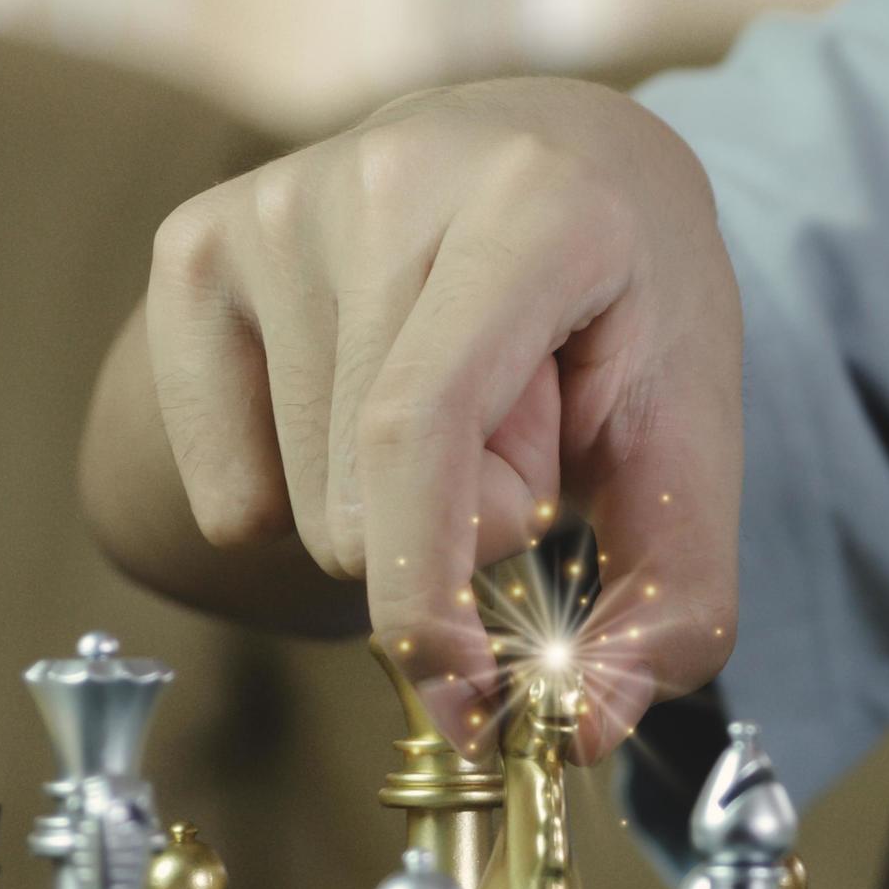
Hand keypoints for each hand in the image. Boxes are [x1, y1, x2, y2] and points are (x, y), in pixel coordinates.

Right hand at [138, 76, 741, 757]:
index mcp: (532, 205)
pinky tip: (361, 401)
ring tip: (460, 402)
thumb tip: (584, 731)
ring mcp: (274, 201)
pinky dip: (297, 494)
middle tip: (524, 436)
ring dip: (388, 509)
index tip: (457, 688)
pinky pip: (223, 488)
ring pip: (293, 506)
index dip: (422, 581)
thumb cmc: (629, 310)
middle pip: (358, 497)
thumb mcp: (692, 435)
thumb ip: (675, 600)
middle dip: (455, 530)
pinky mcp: (196, 241)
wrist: (556, 157)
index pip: (420, 426)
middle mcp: (385, 176)